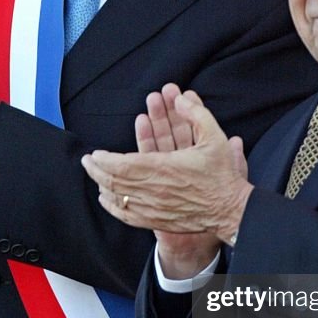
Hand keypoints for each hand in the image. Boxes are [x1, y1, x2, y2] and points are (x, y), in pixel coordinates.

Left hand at [81, 90, 252, 247]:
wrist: (230, 209)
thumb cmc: (221, 175)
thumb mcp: (215, 138)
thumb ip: (197, 114)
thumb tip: (182, 97)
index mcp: (164, 168)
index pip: (122, 164)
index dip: (104, 159)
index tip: (95, 152)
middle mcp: (154, 189)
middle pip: (114, 181)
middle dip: (96, 169)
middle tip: (86, 161)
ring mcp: (154, 207)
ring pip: (118, 198)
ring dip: (102, 185)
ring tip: (93, 174)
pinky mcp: (157, 220)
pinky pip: (127, 216)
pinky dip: (113, 206)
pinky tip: (106, 197)